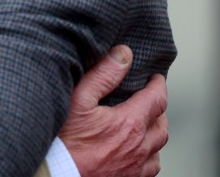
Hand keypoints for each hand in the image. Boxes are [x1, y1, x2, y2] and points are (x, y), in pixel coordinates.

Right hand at [60, 45, 168, 176]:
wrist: (57, 173)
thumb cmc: (63, 140)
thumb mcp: (78, 99)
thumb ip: (103, 76)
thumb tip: (123, 55)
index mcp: (130, 123)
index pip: (157, 99)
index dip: (158, 85)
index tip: (156, 78)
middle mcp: (139, 147)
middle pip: (161, 125)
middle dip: (158, 110)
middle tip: (149, 100)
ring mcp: (135, 168)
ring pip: (158, 149)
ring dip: (154, 134)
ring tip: (144, 125)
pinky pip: (149, 169)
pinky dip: (149, 157)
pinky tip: (136, 151)